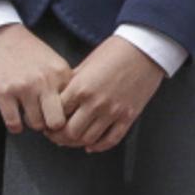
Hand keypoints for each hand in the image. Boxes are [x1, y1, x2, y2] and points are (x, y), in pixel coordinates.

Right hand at [0, 23, 70, 134]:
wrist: (0, 36)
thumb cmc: (28, 50)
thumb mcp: (53, 61)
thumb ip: (63, 82)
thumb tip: (72, 110)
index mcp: (61, 73)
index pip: (73, 106)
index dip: (68, 116)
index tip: (63, 119)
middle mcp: (45, 81)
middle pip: (57, 122)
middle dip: (52, 126)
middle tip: (47, 123)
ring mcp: (24, 87)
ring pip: (36, 124)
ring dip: (32, 123)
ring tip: (30, 115)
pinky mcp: (3, 93)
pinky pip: (14, 123)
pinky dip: (15, 126)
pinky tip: (16, 119)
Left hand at [47, 35, 163, 153]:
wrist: (145, 48)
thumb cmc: (116, 50)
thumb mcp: (87, 63)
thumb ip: (72, 83)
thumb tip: (60, 100)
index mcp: (80, 88)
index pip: (56, 116)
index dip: (50, 122)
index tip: (49, 124)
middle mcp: (95, 103)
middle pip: (69, 133)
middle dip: (60, 137)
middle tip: (58, 136)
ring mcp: (113, 111)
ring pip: (88, 140)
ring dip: (78, 142)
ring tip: (75, 138)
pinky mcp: (128, 116)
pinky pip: (111, 140)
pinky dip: (99, 146)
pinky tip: (93, 144)